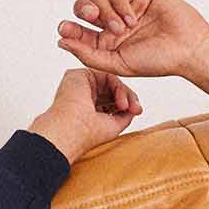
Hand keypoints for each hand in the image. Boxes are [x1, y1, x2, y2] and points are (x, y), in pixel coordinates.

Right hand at [27, 68, 141, 162]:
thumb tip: (135, 108)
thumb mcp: (113, 125)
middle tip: (136, 108)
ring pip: (110, 82)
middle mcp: (83, 96)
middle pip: (112, 90)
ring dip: (124, 93)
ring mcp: (81, 85)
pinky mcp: (79, 75)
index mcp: (88, 109)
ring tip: (126, 106)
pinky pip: (105, 75)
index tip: (137, 111)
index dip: (125, 104)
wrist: (72, 130)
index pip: (111, 101)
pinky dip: (117, 86)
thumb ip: (125, 115)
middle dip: (128, 98)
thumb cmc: (86, 133)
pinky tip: (120, 99)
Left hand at [56, 0, 208, 78]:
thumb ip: (89, 55)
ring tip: (123, 27)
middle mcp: (114, 25)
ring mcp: (125, 8)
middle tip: (89, 16)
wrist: (188, 49)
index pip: (80, 32)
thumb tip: (62, 42)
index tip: (64, 29)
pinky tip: (132, 18)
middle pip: (85, 8)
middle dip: (82, 10)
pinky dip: (120, 2)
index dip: (70, 28)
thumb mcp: (119, 64)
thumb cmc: (158, 61)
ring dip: (106, 10)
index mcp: (107, 43)